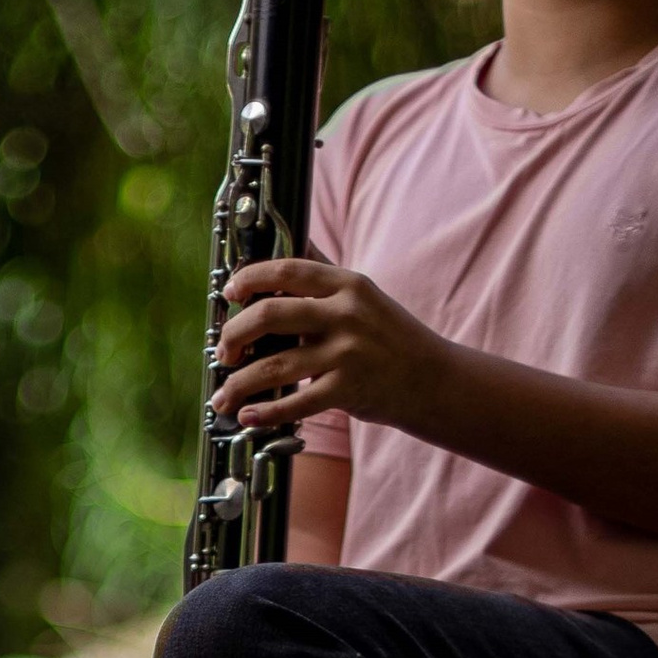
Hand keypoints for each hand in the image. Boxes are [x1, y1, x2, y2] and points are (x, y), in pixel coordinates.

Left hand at [211, 257, 462, 435]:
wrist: (434, 379)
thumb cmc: (391, 337)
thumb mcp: (364, 295)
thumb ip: (325, 275)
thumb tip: (292, 242)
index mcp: (346, 285)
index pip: (286, 270)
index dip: (250, 279)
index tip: (230, 293)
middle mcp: (345, 314)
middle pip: (270, 315)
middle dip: (234, 334)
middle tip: (223, 351)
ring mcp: (347, 353)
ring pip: (276, 364)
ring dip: (239, 382)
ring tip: (223, 395)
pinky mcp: (349, 389)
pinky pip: (297, 402)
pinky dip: (267, 412)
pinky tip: (248, 416)